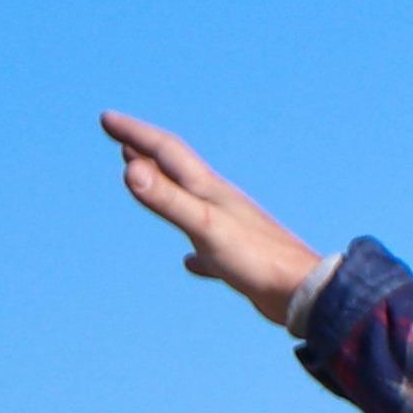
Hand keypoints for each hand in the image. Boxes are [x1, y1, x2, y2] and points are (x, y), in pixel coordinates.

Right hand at [100, 113, 332, 325]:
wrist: (306, 293)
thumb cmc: (257, 259)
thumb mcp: (204, 227)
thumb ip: (169, 199)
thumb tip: (130, 168)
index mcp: (210, 190)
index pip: (165, 151)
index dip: (135, 133)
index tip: (107, 119)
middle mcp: (220, 204)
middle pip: (177, 170)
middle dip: (146, 151)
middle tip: (121, 137)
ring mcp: (230, 230)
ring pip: (191, 204)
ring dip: (167, 190)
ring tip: (149, 183)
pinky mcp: (238, 261)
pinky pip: (208, 250)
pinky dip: (194, 252)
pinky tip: (191, 262)